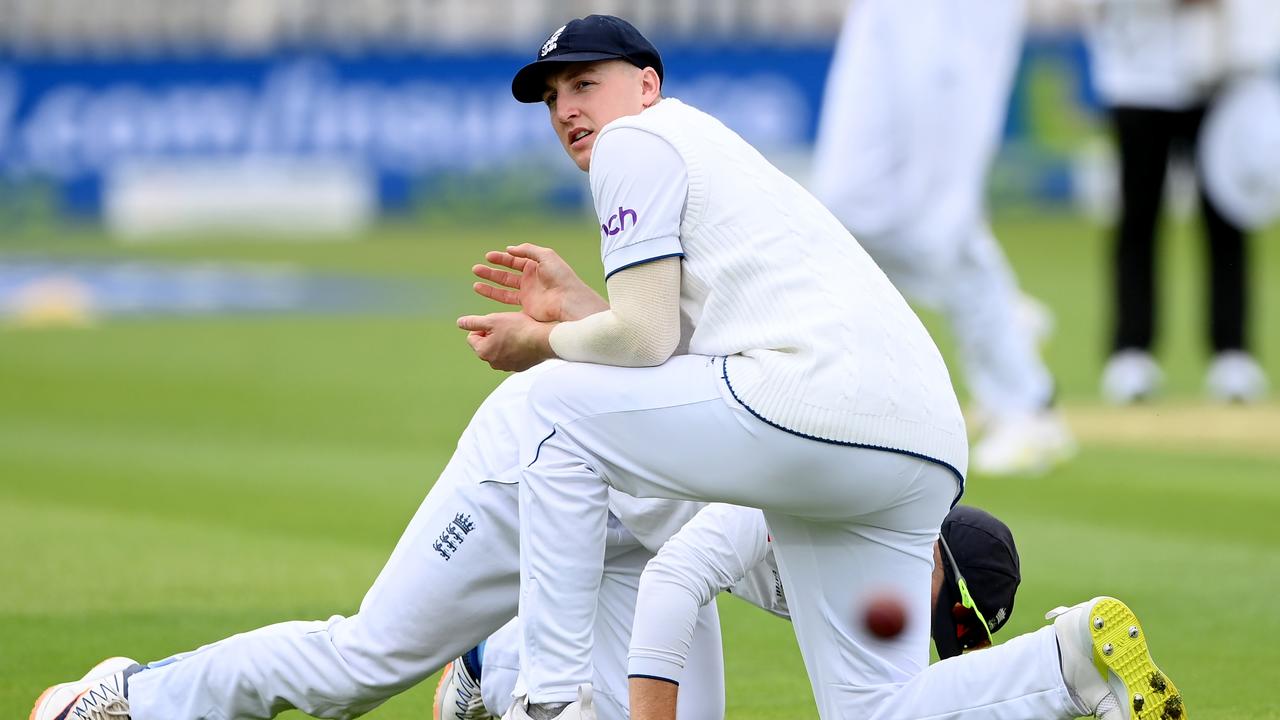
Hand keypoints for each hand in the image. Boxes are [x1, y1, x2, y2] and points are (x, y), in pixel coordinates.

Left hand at [457, 312, 555, 371]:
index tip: (496, 323)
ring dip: (503, 342)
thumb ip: (473, 322)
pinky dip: (515, 348)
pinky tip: (523, 341)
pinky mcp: (519, 367)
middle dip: (492, 335)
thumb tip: (460, 323)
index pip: (472, 337)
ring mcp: (507, 367)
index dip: (482, 327)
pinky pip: (512, 356)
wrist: (543, 340)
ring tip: (516, 333)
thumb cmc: (518, 328)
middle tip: (506, 327)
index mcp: (483, 352)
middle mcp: (492, 363)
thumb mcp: (493, 320)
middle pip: (486, 344)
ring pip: (499, 350)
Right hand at [472, 243, 607, 322]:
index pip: (515, 260)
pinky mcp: (526, 305)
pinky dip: (494, 295)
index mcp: (536, 266)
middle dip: (492, 272)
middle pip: (507, 274)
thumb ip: (527, 250)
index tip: (488, 257)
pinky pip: (506, 299)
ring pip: (504, 287)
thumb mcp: (546, 256)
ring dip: (490, 284)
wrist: (567, 300)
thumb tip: (510, 249)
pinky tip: (483, 291)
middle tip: (476, 269)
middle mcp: (530, 279)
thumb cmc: (560, 277)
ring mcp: (528, 293)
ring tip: (476, 282)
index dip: (501, 258)